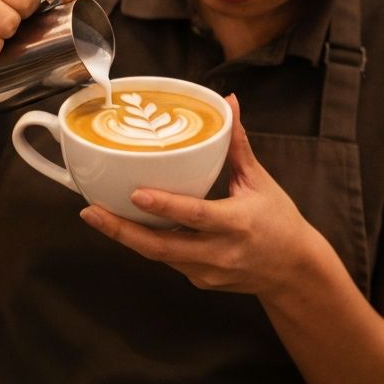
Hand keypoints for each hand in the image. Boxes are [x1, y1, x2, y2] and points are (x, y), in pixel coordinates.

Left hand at [79, 95, 325, 296]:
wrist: (293, 272)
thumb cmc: (279, 221)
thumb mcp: (259, 180)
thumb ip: (238, 143)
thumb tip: (228, 102)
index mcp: (238, 223)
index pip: (196, 215)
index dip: (164, 206)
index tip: (135, 193)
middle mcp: (219, 252)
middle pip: (161, 247)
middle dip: (122, 231)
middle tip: (90, 212)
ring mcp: (207, 271)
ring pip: (158, 255)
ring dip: (126, 236)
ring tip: (95, 215)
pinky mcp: (199, 280)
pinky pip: (167, 259)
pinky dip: (145, 242)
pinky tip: (124, 225)